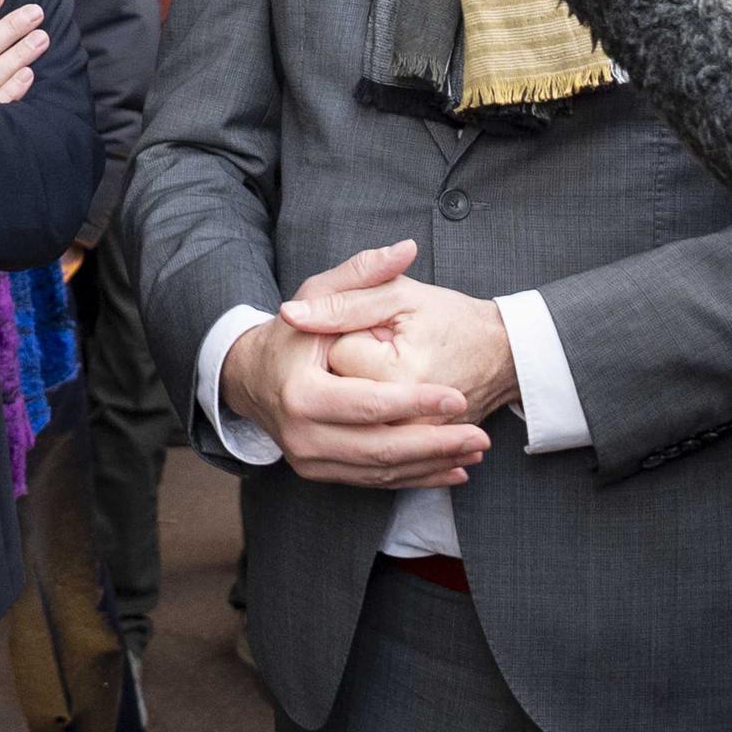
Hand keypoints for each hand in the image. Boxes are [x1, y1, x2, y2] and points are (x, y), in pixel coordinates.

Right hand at [219, 241, 491, 488]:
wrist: (251, 377)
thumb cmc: (292, 334)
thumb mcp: (319, 293)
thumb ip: (363, 271)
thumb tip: (405, 248)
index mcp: (302, 390)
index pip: (368, 404)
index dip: (415, 403)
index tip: (457, 398)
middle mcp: (302, 433)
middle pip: (380, 449)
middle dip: (435, 445)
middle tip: (480, 438)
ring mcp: (309, 458)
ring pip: (381, 472)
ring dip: (432, 465)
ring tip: (474, 452)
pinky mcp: (319, 472)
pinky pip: (374, 482)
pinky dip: (415, 479)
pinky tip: (451, 469)